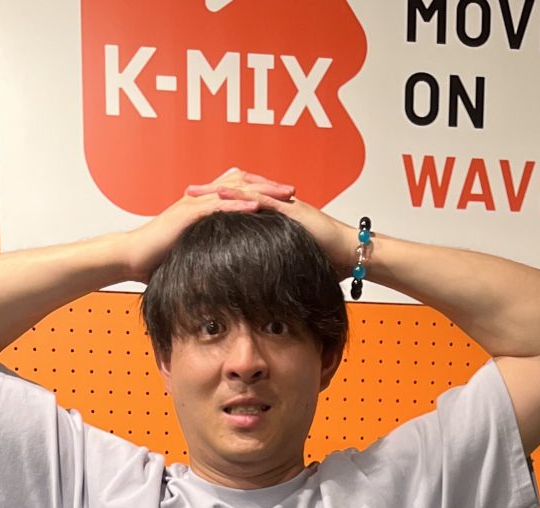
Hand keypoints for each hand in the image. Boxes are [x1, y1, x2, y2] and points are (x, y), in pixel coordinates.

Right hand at [125, 169, 293, 280]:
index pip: (236, 190)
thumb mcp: (188, 254)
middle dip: (268, 185)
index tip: (283, 200)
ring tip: (284, 194)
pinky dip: (239, 204)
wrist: (131, 257)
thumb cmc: (156, 260)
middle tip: (292, 190)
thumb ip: (204, 255)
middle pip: (241, 183)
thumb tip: (218, 272)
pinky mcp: (187, 214)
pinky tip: (258, 205)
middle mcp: (200, 198)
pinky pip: (218, 205)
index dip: (260, 192)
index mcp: (202, 206)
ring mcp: (194, 204)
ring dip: (261, 190)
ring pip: (234, 189)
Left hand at [183, 171, 353, 274]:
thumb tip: (265, 286)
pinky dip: (243, 197)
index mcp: (277, 215)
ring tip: (197, 192)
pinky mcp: (293, 210)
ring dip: (219, 190)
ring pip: (246, 191)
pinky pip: (264, 200)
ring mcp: (285, 205)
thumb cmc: (329, 261)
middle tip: (187, 192)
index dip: (219, 205)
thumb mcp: (295, 263)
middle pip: (239, 192)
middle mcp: (278, 205)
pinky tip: (223, 196)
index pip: (242, 206)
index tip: (196, 209)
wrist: (352, 254)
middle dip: (212, 191)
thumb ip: (279, 266)